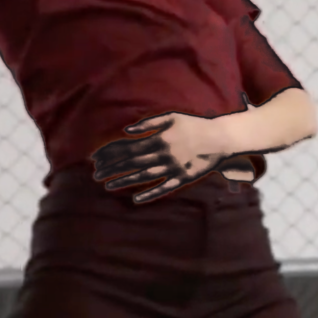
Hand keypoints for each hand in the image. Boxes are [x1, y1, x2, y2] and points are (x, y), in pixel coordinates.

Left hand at [92, 112, 231, 203]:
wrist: (221, 137)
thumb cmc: (195, 125)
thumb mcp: (172, 117)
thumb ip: (149, 123)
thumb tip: (127, 130)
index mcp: (159, 138)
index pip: (128, 147)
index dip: (111, 153)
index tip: (96, 159)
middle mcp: (163, 154)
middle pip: (132, 162)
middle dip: (112, 168)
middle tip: (96, 174)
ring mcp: (173, 167)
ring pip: (144, 175)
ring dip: (125, 181)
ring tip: (108, 186)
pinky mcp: (183, 178)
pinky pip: (164, 187)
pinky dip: (150, 194)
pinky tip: (136, 200)